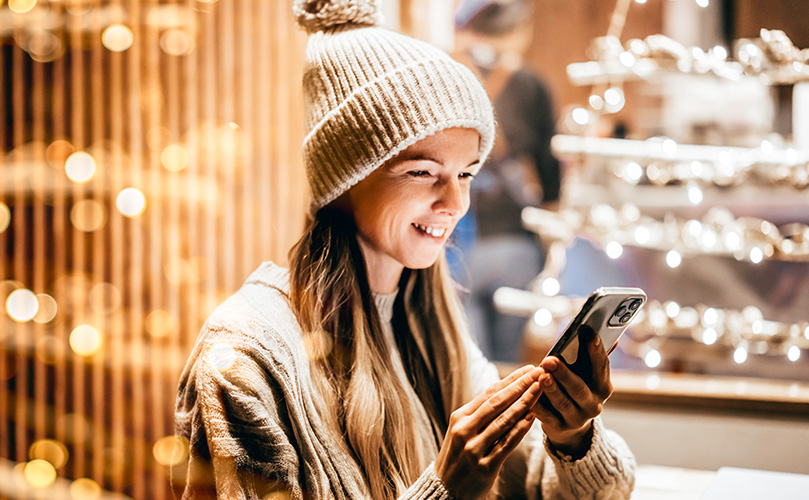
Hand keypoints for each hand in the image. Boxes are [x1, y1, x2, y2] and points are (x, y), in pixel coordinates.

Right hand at [434, 365, 542, 498]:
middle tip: (539, 373)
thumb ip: (480, 413)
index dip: (511, 379)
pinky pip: (507, 444)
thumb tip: (506, 389)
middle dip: (521, 385)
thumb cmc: (457, 456)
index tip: (528, 368)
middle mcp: (465, 430)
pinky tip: (534, 417)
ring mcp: (474, 449)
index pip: (489, 393)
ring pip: (504, 421)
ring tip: (540, 390)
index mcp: (460, 418)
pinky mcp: (485, 467)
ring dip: (525, 403)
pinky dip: (521, 429)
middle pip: (497, 403)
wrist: (445, 490)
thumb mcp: (461, 430)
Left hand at [530, 326, 612, 457]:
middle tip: (550, 360)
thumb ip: (594, 357)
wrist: (571, 425)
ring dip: (551, 389)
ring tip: (540, 375)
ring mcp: (578, 419)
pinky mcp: (560, 429)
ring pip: (563, 403)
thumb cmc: (577, 388)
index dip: (596, 351)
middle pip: (579, 388)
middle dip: (564, 374)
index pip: (602, 367)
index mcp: (603, 387)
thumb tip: (612, 336)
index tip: (589, 334)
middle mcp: (594, 405)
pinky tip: (528, 394)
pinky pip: (546, 417)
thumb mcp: (587, 375)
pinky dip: (537, 405)